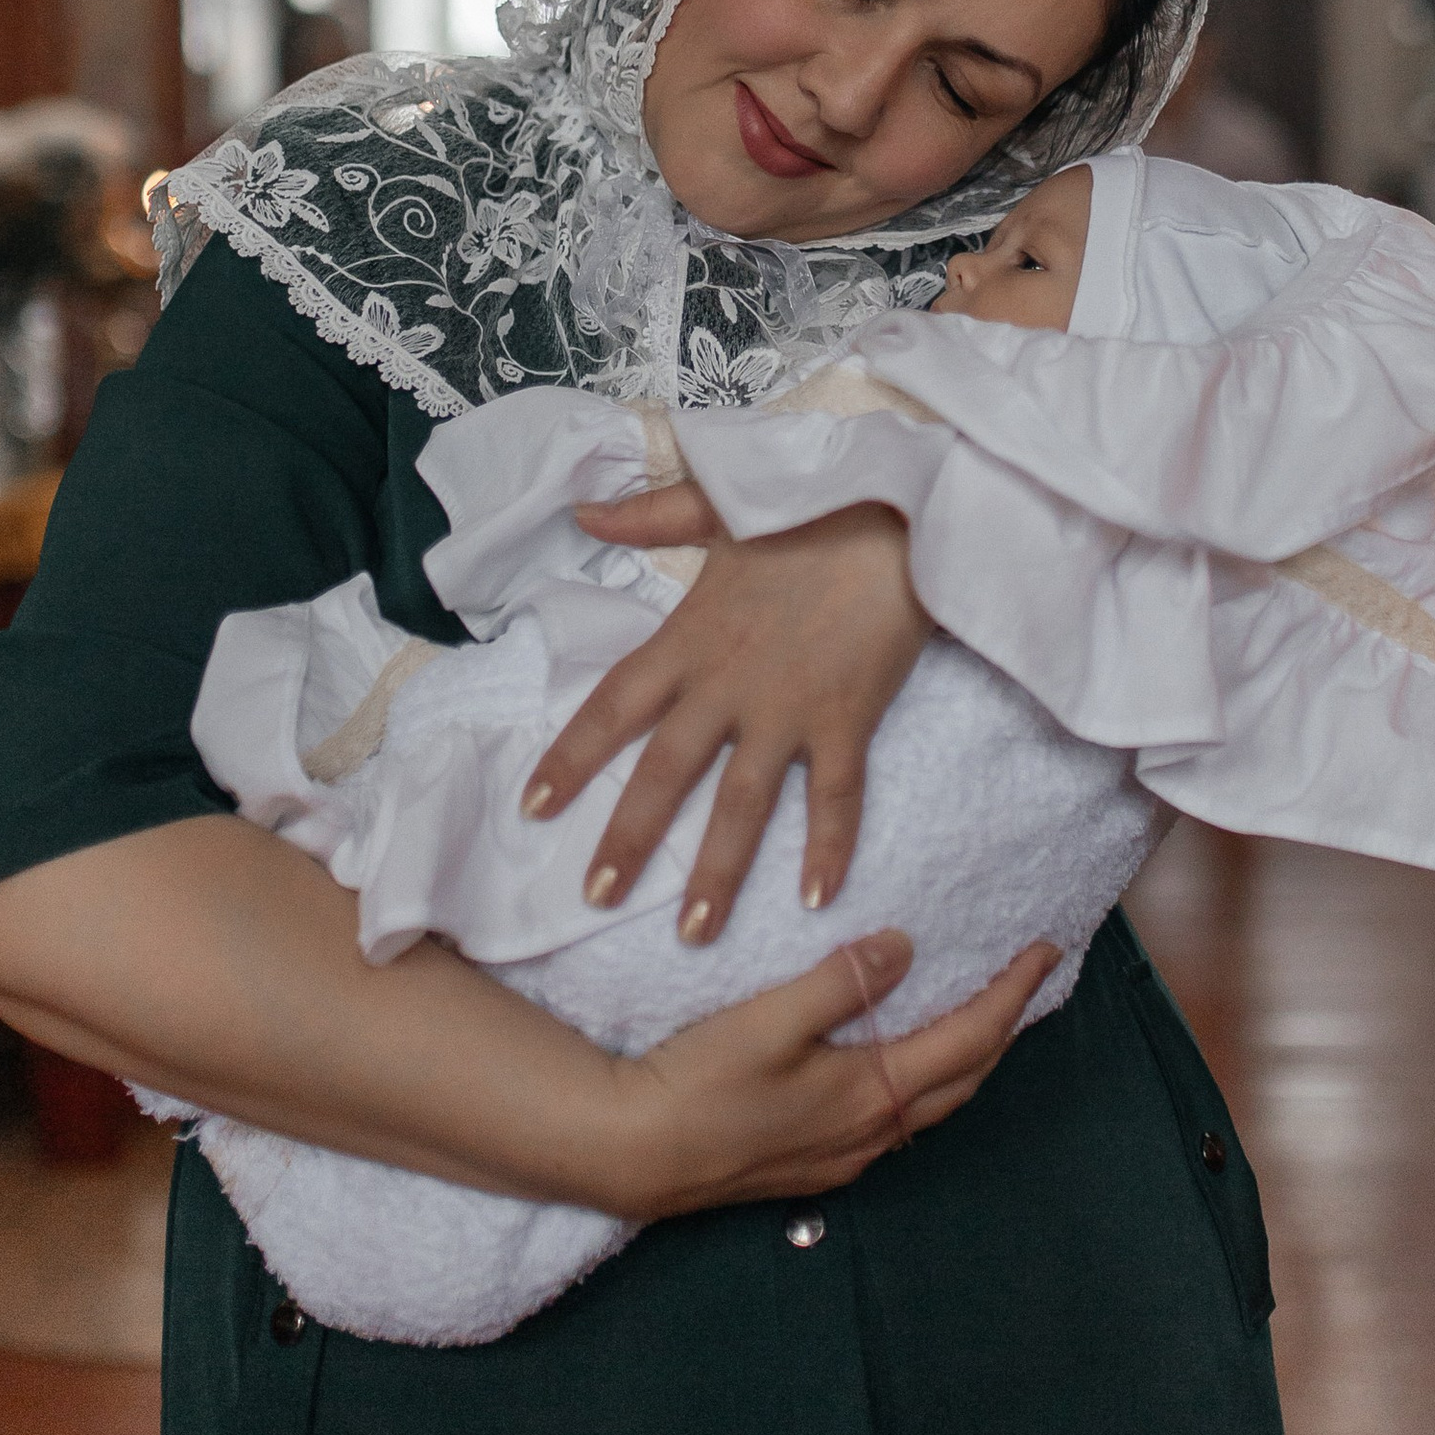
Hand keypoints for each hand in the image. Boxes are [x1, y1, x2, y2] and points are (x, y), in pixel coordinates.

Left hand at [525, 494, 927, 938]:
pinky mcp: (848, 718)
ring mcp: (789, 708)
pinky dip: (829, 848)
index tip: (533, 806)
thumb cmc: (811, 504)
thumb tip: (581, 507)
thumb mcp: (718, 501)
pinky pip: (836, 796)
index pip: (612, 705)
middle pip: (665, 773)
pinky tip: (818, 899)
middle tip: (594, 896)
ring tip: (692, 932)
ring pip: (742, 804)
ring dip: (717, 871)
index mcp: (689, 637)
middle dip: (628, 838)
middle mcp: (728, 684)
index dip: (571, 757)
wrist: (901, 506)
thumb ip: (647, 515)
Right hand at [588, 928, 1058, 1223]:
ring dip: (965, 1062)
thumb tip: (905, 947)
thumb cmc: (697, 1080)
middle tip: (1026, 983)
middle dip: (1002, 1030)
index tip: (1045, 951)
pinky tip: (903, 1067)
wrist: (630, 1151)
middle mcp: (867, 1135)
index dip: (1011, 995)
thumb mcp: (770, 1018)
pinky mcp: (809, 1166)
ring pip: (929, 1106)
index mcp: (872, 1095)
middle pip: (962, 1081)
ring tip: (980, 1019)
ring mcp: (839, 1158)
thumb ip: (842, 981)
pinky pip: (893, 1121)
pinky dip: (921, 1085)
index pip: (969, 1040)